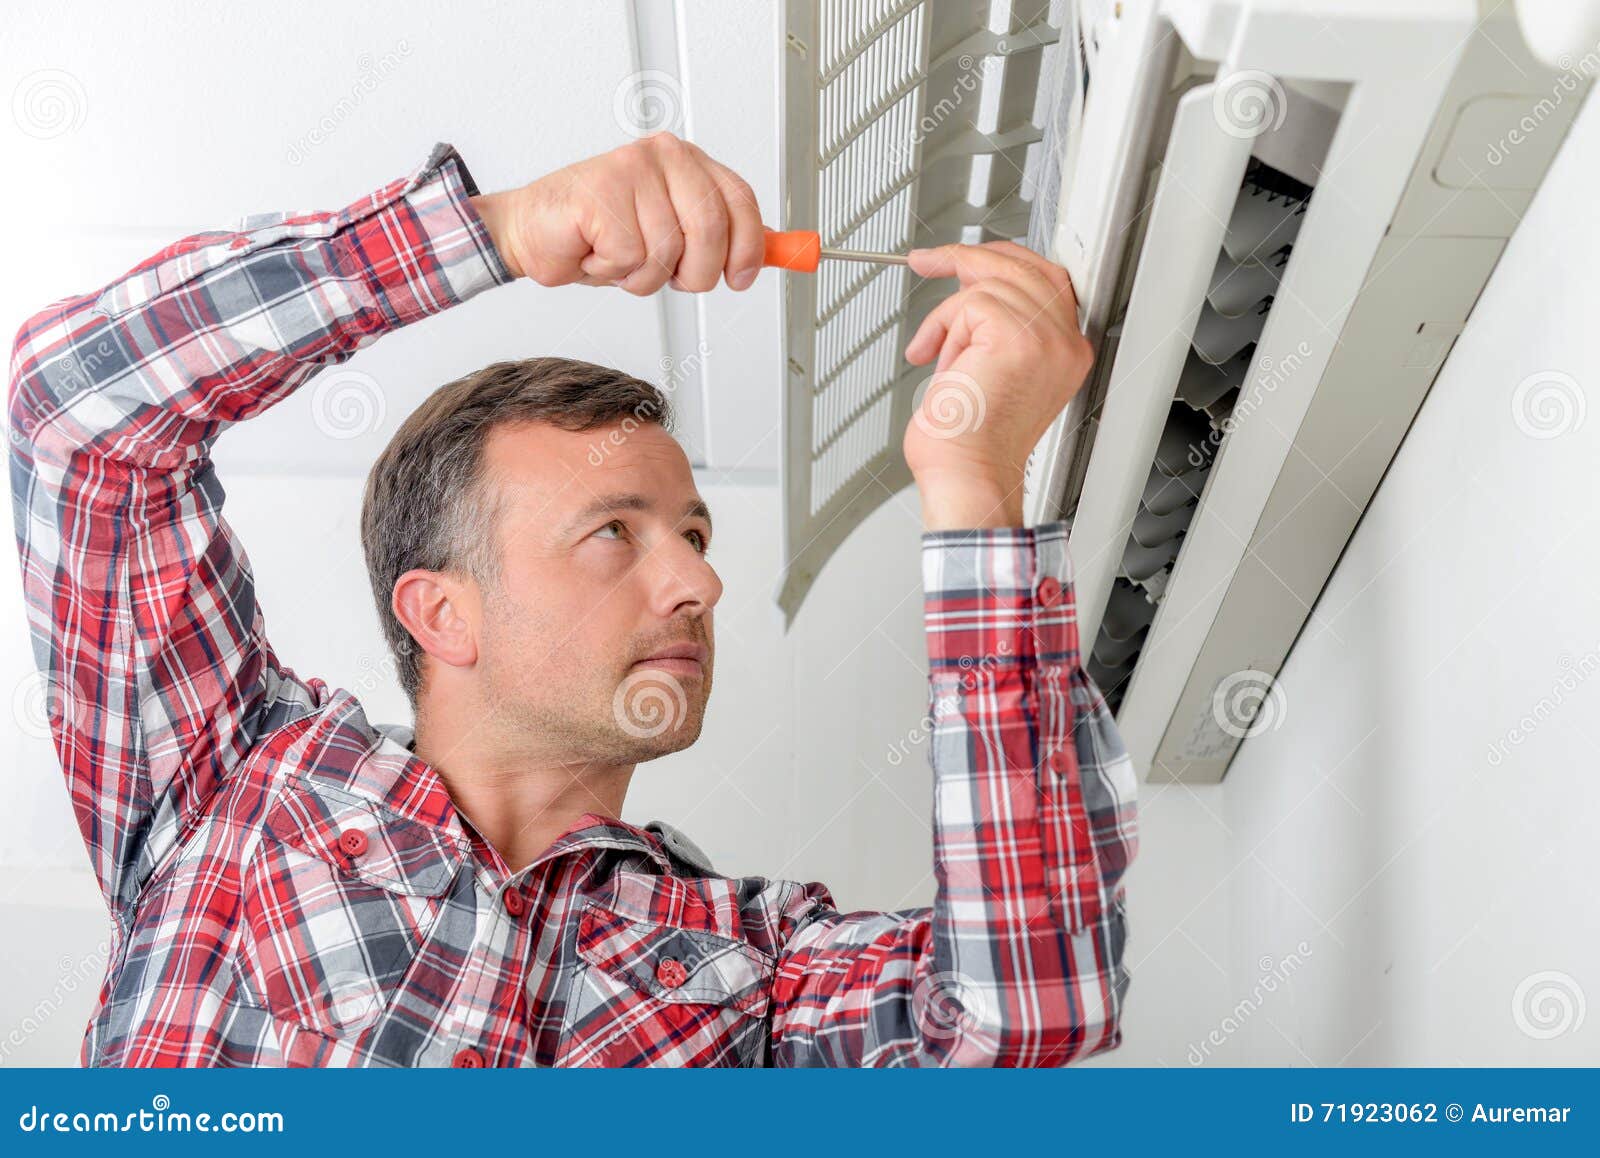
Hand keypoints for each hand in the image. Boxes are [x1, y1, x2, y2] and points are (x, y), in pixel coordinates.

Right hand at [471, 132, 763, 294]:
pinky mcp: (602, 194)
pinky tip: (595, 251)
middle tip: (668, 276)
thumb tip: (774, 250)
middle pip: (711, 231)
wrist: (532, 231)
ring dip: (642, 275)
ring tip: (618, 257)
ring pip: (668, 253)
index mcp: (686, 162)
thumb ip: (718, 238)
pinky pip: (631, 259)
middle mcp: (663, 157)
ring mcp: (631, 171)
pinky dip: (612, 271)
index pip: (740, 200)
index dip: (750, 246)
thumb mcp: (672, 237)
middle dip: (695, 272)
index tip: (742, 276)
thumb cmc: (599, 234)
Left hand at [902, 241, 1093, 530]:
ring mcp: (1046, 339)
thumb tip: (970, 291)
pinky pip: (968, 303)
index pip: (1045, 281)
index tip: (960, 261)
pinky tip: (940, 364)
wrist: (966, 477)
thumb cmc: (970, 444)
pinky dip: (942, 329)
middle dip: (969, 258)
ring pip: (987, 284)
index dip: (1000, 262)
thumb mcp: (991, 372)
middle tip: (927, 261)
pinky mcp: (1016, 337)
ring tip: (939, 358)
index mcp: (1066, 353)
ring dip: (948, 319)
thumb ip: (997, 330)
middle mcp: (1065, 344)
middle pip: (1023, 267)